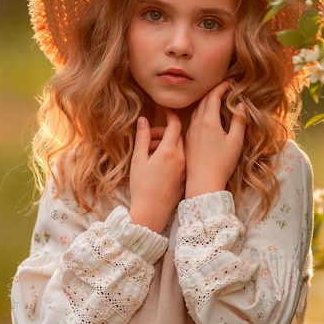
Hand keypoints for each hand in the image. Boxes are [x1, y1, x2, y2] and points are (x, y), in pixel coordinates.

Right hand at [129, 109, 185, 232]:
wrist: (152, 213)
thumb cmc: (142, 187)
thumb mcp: (138, 160)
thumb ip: (142, 138)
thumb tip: (143, 120)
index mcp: (169, 151)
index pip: (174, 125)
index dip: (170, 115)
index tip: (165, 110)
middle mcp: (181, 157)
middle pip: (177, 135)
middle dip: (164, 131)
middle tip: (150, 135)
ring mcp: (185, 167)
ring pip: (179, 147)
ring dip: (167, 143)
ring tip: (150, 150)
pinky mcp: (185, 176)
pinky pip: (181, 158)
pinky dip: (172, 153)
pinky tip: (159, 161)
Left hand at [184, 81, 245, 198]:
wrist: (203, 182)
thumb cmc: (222, 163)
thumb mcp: (235, 141)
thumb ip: (239, 121)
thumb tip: (241, 105)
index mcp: (208, 121)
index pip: (213, 96)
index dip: (222, 87)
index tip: (230, 83)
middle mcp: (197, 123)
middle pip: (204, 100)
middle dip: (214, 92)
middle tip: (225, 89)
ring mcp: (190, 131)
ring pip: (197, 110)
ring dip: (206, 102)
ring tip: (217, 100)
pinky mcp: (188, 140)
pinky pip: (193, 120)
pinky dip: (201, 112)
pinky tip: (208, 118)